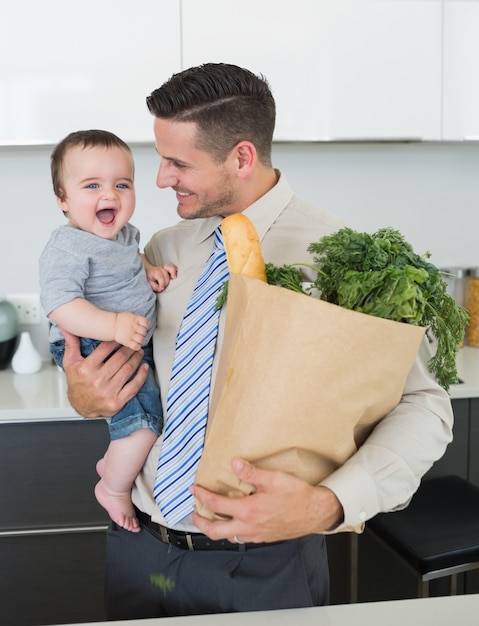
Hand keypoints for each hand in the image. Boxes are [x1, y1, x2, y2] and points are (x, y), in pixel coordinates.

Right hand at [60, 328, 147, 417]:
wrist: (81, 406)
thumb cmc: (77, 383)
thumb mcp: (70, 363)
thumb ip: (71, 344)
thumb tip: (66, 328)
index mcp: (86, 369)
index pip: (105, 349)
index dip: (116, 340)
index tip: (122, 336)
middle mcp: (96, 380)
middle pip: (119, 358)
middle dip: (129, 348)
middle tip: (134, 343)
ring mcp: (108, 392)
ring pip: (128, 370)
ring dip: (136, 358)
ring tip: (139, 352)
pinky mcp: (117, 402)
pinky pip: (134, 386)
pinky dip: (142, 375)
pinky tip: (144, 367)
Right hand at [114, 312, 148, 349]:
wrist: (112, 325)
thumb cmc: (122, 321)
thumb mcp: (131, 315)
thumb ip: (139, 319)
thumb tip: (147, 324)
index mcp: (135, 319)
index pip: (146, 323)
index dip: (146, 325)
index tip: (143, 326)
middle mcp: (133, 327)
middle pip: (144, 332)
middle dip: (143, 333)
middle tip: (139, 333)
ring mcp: (130, 335)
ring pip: (141, 340)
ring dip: (141, 340)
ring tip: (137, 339)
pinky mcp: (127, 342)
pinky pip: (136, 346)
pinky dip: (137, 346)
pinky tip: (135, 344)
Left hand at [146, 263, 177, 291]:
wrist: (148, 272)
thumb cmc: (149, 279)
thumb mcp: (148, 284)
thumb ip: (155, 287)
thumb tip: (161, 288)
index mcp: (154, 272)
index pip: (160, 276)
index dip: (162, 283)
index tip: (161, 288)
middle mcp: (160, 268)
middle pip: (166, 275)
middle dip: (165, 283)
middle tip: (163, 287)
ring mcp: (165, 268)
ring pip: (171, 268)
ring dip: (173, 274)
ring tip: (172, 279)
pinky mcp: (168, 268)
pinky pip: (174, 267)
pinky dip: (175, 271)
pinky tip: (174, 276)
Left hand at [190, 458, 343, 543]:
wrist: (316, 512)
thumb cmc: (297, 496)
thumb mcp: (273, 479)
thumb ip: (251, 472)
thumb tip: (234, 464)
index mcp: (248, 511)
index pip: (216, 505)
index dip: (202, 496)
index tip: (195, 489)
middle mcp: (249, 527)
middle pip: (215, 531)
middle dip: (201, 522)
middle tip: (194, 513)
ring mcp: (256, 535)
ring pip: (228, 537)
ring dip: (216, 528)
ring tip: (211, 518)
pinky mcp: (264, 537)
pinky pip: (241, 538)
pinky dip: (231, 532)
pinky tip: (234, 523)